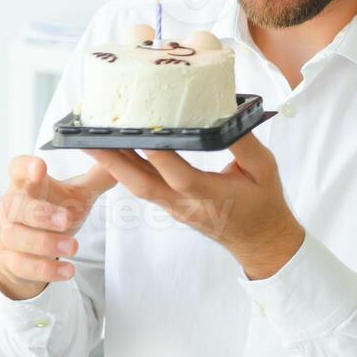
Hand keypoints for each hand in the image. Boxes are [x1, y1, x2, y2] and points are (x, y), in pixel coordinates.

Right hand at [0, 156, 115, 300]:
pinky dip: (45, 269)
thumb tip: (121, 156)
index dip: (24, 166)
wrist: (26, 253)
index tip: (39, 166)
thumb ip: (98, 177)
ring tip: (72, 247)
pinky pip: (21, 265)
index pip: (17, 169)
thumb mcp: (76, 194)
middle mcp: (12, 208)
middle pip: (15, 205)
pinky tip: (68, 270)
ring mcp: (7, 235)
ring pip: (16, 237)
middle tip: (66, 219)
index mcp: (27, 186)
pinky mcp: (9, 260)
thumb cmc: (50, 216)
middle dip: (40, 213)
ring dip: (45, 243)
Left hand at [83, 132, 304, 279]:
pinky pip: (144, 188)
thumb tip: (227, 115)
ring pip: (138, 188)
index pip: (180, 176)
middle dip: (115, 162)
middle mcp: (187, 204)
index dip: (160, 156)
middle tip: (91, 139)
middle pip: (143, 185)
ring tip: (93, 140)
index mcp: (213, 195)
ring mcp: (175, 209)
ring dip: (114, 165)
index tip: (141, 132)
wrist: (260, 240)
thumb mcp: (265, 169)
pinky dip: (127, 170)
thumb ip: (245, 144)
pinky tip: (116, 152)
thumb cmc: (264, 203)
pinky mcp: (171, 207)